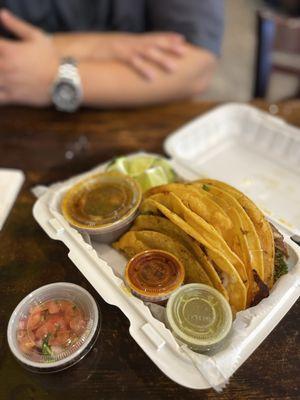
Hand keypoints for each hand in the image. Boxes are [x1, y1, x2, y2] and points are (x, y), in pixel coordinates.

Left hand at [0, 9, 58, 105]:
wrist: (64, 80)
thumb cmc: (52, 57)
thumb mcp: (37, 36)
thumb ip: (16, 25)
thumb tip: (2, 14)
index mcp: (8, 50)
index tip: (4, 49)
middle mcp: (4, 66)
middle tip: (6, 64)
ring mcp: (7, 83)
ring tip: (4, 74)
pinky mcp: (13, 97)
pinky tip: (2, 88)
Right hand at [54, 32, 186, 80]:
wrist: (81, 50)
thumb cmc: (101, 53)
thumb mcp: (119, 50)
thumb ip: (131, 53)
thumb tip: (143, 59)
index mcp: (132, 40)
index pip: (153, 36)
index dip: (168, 38)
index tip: (182, 40)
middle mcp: (130, 41)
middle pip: (154, 43)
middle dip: (170, 47)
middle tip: (184, 53)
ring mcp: (124, 47)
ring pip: (146, 52)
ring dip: (161, 60)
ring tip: (174, 68)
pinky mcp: (116, 54)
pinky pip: (132, 62)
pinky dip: (143, 69)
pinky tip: (153, 77)